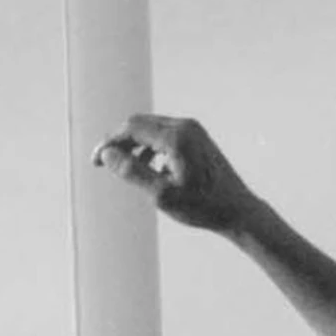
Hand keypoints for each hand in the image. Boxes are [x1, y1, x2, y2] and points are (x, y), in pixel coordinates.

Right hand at [92, 115, 255, 234]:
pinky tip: (152, 170)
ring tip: (129, 170)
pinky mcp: (199, 138)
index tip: (96, 160)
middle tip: (106, 163)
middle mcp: (185, 126)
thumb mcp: (163, 196)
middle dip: (121, 142)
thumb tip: (107, 155)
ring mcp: (194, 130)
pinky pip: (166, 135)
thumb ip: (132, 173)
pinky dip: (152, 148)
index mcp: (176, 137)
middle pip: (141, 124)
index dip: (110, 142)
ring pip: (153, 129)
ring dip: (136, 146)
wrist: (240, 211)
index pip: (132, 127)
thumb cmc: (203, 208)